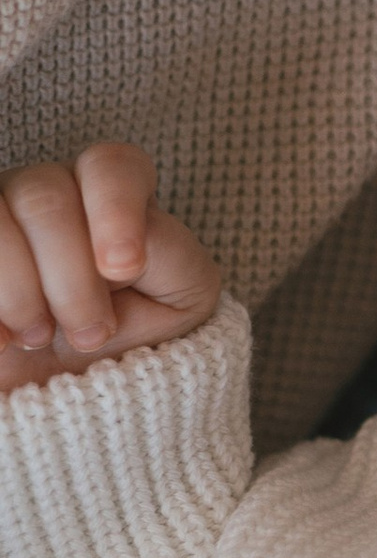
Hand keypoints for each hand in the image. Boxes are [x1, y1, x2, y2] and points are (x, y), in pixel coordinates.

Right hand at [0, 147, 221, 395]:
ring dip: (20, 292)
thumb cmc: (133, 336)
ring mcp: (0, 218)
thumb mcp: (179, 299)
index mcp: (113, 194)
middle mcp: (48, 192)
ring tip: (40, 339)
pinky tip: (2, 342)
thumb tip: (120, 250)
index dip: (115, 209)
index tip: (124, 269)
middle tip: (91, 335)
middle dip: (70, 279)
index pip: (111, 165)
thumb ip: (168, 254)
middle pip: (45, 197)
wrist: (78, 392)